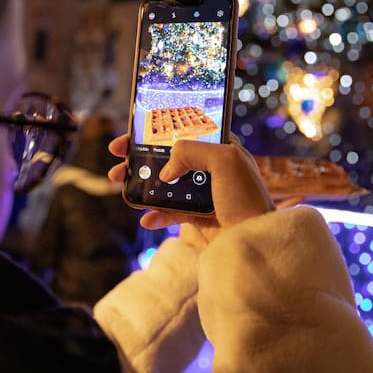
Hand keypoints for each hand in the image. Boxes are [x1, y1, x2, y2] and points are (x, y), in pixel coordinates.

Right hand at [108, 134, 291, 242]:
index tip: (132, 132)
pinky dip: (155, 215)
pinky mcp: (197, 218)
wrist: (255, 242)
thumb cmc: (248, 198)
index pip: (184, 131)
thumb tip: (166, 169)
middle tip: (118, 158)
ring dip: (140, 184)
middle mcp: (211, 169)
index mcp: (221, 148)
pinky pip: (169, 213)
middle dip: (140, 157)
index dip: (157, 130)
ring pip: (163, 184)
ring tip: (121, 185)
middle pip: (167, 157)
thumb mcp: (225, 160)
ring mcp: (202, 194)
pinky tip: (147, 218)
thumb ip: (191, 151)